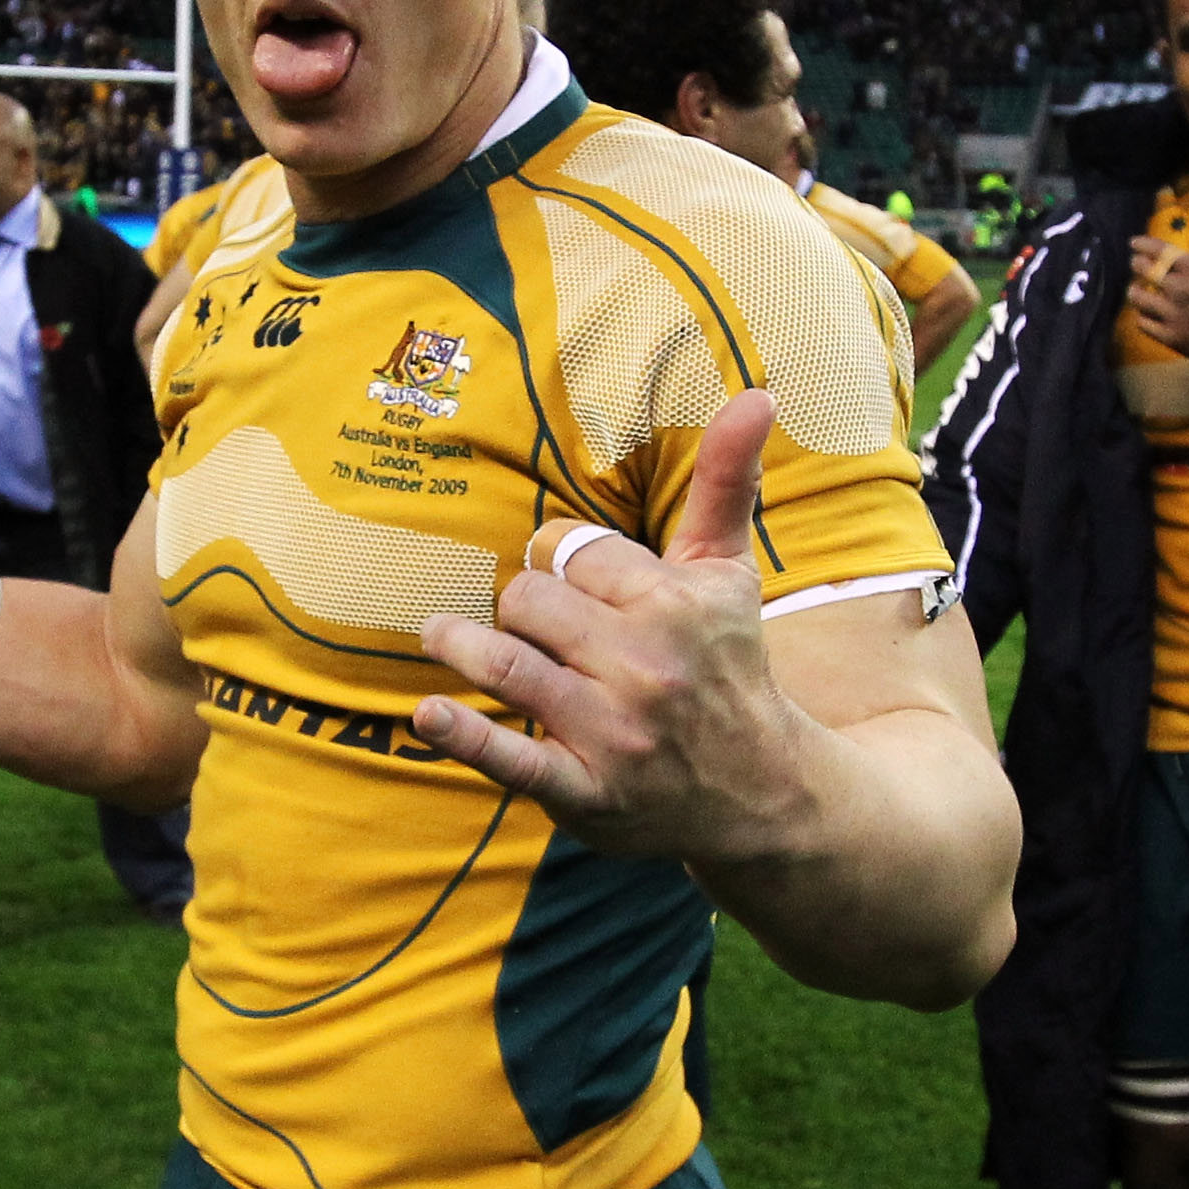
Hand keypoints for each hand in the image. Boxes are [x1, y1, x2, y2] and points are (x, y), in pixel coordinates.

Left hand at [408, 390, 809, 865]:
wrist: (761, 795)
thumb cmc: (726, 665)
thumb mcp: (728, 573)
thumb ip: (726, 481)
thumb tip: (758, 392)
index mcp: (676, 602)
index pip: (572, 551)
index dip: (562, 561)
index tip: (577, 583)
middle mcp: (647, 665)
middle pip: (530, 601)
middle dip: (525, 609)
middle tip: (544, 631)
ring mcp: (613, 733)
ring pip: (507, 662)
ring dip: (463, 645)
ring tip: (439, 634)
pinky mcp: (585, 791)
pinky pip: (511, 757)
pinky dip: (464, 736)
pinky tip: (427, 714)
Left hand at [1128, 206, 1188, 377]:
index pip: (1158, 251)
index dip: (1143, 245)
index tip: (1135, 242)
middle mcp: (1180, 292)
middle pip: (1143, 272)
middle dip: (1138, 264)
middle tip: (1137, 263)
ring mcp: (1175, 317)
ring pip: (1138, 299)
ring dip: (1137, 290)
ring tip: (1141, 288)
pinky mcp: (1174, 339)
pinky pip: (1143, 324)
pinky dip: (1142, 315)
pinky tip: (1149, 311)